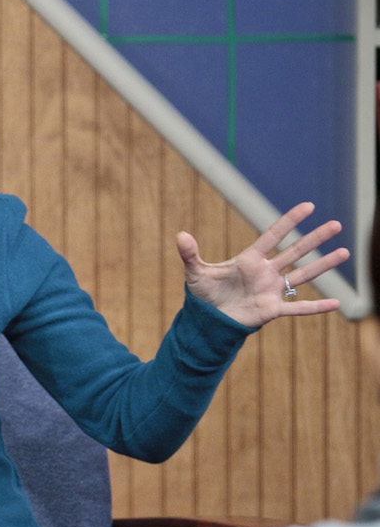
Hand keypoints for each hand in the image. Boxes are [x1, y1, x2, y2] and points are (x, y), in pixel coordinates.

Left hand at [177, 202, 346, 327]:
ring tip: (344, 252)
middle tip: (336, 225)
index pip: (273, 236)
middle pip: (295, 251)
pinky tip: (336, 304)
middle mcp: (265, 272)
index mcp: (249, 260)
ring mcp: (271, 290)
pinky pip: (298, 308)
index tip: (308, 206)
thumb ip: (191, 254)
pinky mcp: (272, 310)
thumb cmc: (203, 294)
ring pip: (303, 275)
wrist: (207, 320)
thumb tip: (180, 235)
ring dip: (324, 265)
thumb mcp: (196, 273)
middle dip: (315, 239)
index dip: (290, 221)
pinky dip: (316, 307)